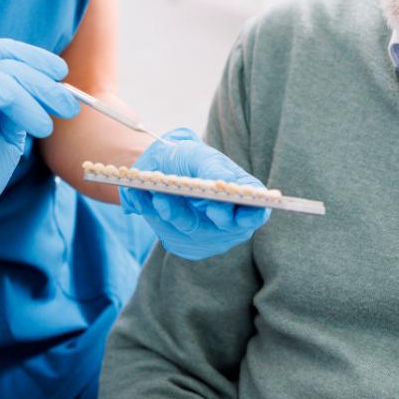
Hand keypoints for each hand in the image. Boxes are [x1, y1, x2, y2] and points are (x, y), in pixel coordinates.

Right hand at [0, 38, 78, 257]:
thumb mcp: (13, 135)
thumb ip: (27, 110)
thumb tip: (61, 92)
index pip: (5, 54)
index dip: (35, 56)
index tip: (62, 73)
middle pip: (3, 63)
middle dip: (40, 82)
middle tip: (66, 107)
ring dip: (26, 97)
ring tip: (44, 127)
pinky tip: (5, 99)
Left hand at [119, 128, 270, 259]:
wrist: (159, 167)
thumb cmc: (186, 157)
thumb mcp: (198, 155)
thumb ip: (213, 167)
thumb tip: (225, 182)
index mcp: (243, 196)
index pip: (256, 212)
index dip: (252, 214)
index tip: (241, 211)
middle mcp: (230, 222)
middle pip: (225, 227)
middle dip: (211, 215)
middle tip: (206, 206)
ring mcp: (208, 237)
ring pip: (192, 231)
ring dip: (174, 213)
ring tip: (157, 196)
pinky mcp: (183, 243)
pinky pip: (170, 234)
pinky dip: (155, 216)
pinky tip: (142, 200)